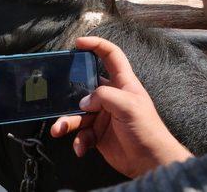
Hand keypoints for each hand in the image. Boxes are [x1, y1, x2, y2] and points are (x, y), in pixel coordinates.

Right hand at [50, 37, 191, 177]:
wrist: (150, 162)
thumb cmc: (147, 129)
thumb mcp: (128, 105)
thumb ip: (104, 96)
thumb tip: (83, 103)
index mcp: (123, 83)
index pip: (111, 55)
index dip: (96, 45)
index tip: (78, 43)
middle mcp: (111, 96)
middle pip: (85, 87)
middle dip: (69, 93)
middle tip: (56, 96)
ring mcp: (103, 116)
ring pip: (78, 113)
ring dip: (67, 122)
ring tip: (58, 129)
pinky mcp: (98, 134)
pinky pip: (81, 134)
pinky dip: (78, 141)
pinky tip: (81, 148)